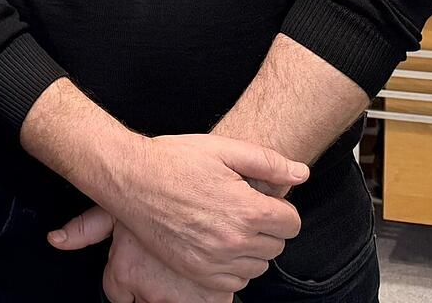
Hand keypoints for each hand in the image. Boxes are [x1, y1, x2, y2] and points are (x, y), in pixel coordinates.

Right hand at [52, 134, 306, 291]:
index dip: (279, 207)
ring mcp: (215, 260)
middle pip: (277, 246)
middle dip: (266, 227)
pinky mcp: (197, 272)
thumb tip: (302, 174)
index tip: (260, 198)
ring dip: (251, 248)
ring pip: (258, 266)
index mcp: (247, 210)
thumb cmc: (174, 160)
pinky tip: (215, 241)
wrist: (129, 179)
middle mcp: (235, 241)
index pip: (292, 223)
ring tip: (227, 223)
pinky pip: (236, 281)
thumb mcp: (222, 150)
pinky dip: (233, 265)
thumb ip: (268, 163)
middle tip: (240, 207)